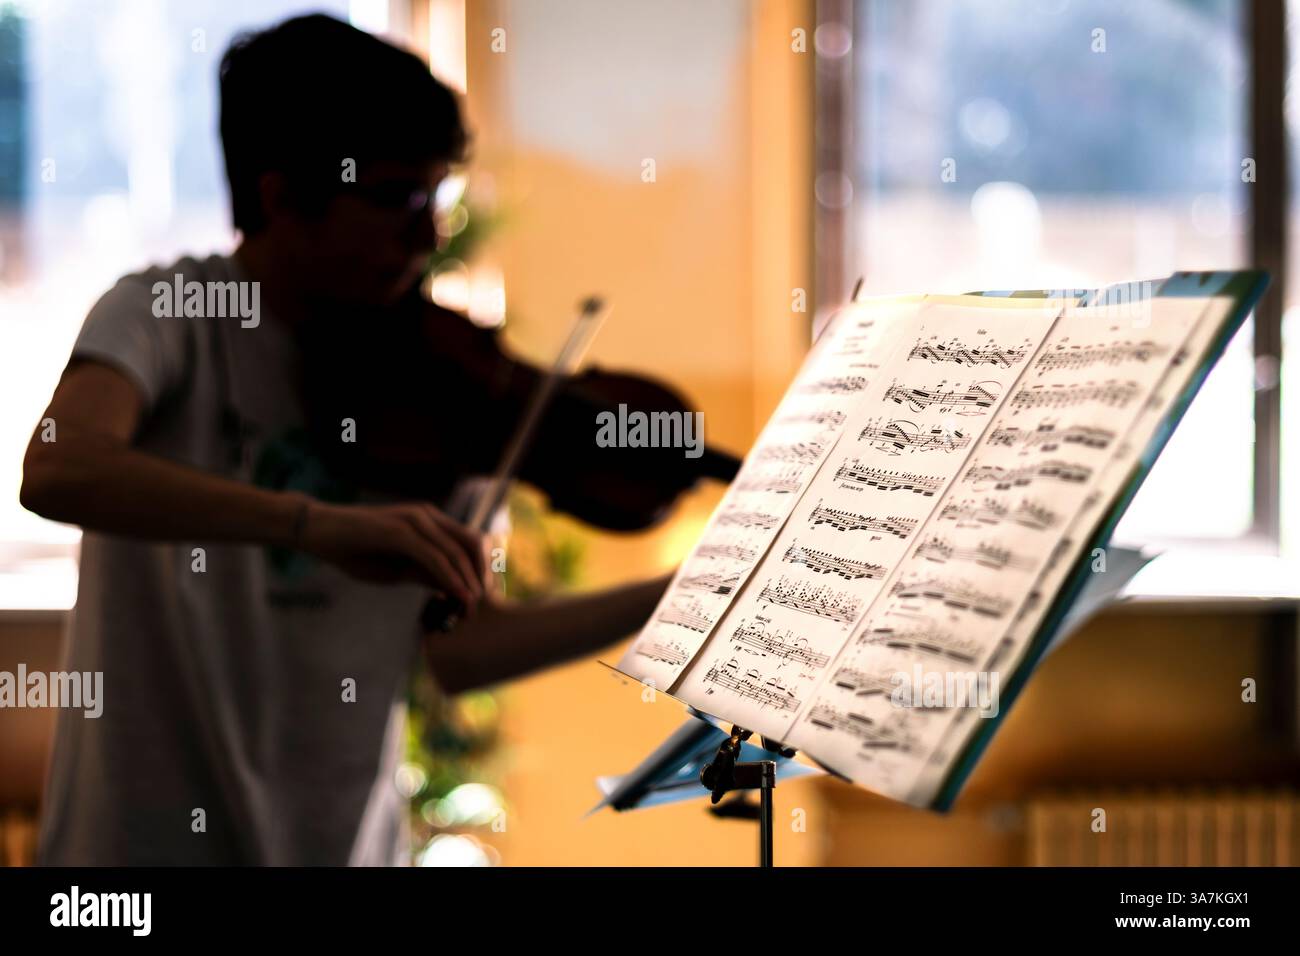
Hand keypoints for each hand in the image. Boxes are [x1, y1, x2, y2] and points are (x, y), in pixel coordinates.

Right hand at [298, 500, 485, 612]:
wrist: (319, 532)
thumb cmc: (354, 550)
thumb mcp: (396, 569)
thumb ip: (424, 574)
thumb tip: (451, 590)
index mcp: (429, 521)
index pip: (468, 542)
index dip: (480, 569)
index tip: (480, 598)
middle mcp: (427, 515)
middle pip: (471, 543)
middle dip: (480, 575)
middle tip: (480, 605)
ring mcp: (414, 520)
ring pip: (456, 550)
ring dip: (468, 581)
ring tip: (472, 606)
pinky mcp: (400, 530)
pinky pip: (434, 556)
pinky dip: (449, 577)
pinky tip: (457, 596)